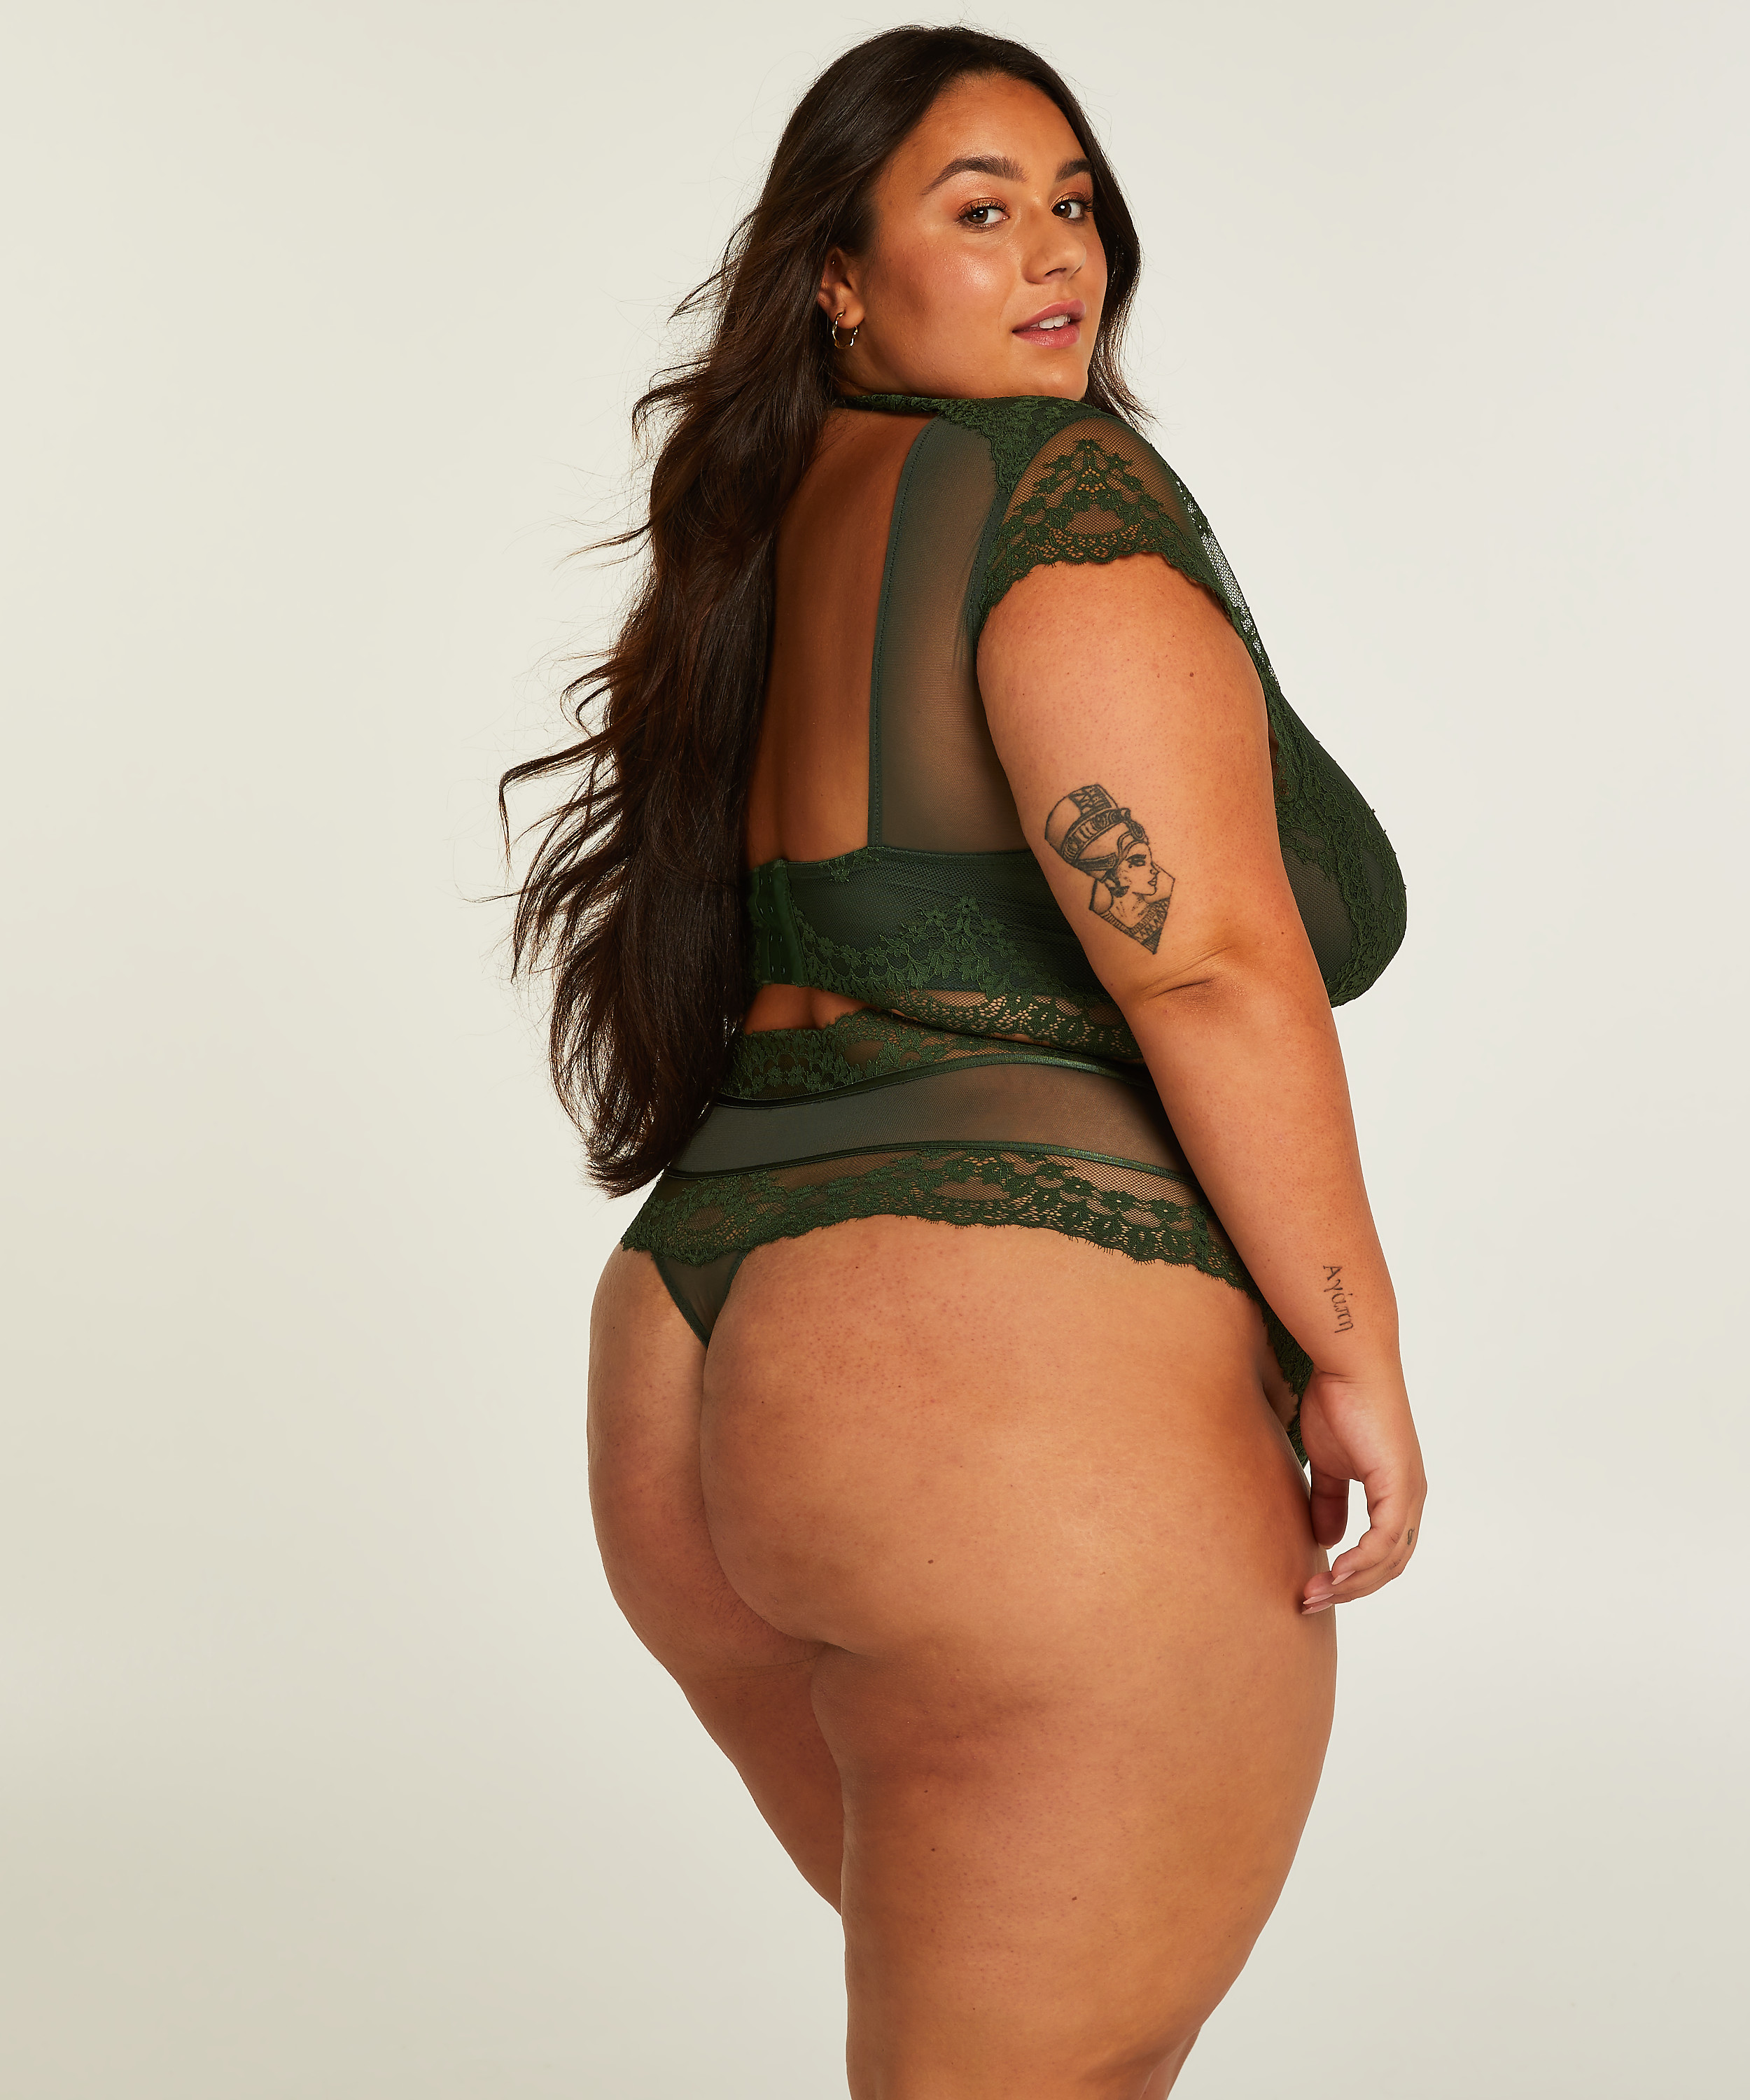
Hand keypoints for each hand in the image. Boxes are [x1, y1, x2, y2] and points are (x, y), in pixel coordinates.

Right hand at [1297, 1365, 1424, 1612]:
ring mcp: (1409, 1493)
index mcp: (1396, 1494)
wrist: (1349, 1366)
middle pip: (1388, 1567)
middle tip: (1310, 1601)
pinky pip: (1385, 1540)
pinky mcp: (1400, 1485)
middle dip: (1349, 1591)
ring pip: (1388, 1560)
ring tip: (1316, 1593)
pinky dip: (1362, 1562)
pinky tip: (1336, 1572)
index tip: (1315, 1588)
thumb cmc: (1339, 1403)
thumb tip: (1325, 1540)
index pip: (1382, 1554)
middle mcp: (1410, 1499)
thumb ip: (1329, 1500)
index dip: (1352, 1577)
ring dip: (1352, 1583)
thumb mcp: (1328, 1463)